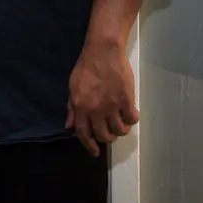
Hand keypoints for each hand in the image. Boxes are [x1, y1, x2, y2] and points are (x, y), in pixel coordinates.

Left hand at [66, 41, 137, 156]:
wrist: (104, 50)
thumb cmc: (87, 66)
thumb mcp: (73, 87)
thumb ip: (72, 108)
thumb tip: (70, 127)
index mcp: (80, 107)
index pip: (84, 134)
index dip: (90, 146)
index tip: (95, 152)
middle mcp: (96, 110)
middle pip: (104, 135)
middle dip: (108, 137)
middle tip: (111, 132)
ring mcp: (112, 105)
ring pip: (120, 130)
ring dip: (122, 130)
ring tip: (122, 124)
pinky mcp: (126, 99)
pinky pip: (132, 118)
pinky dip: (133, 120)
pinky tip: (131, 114)